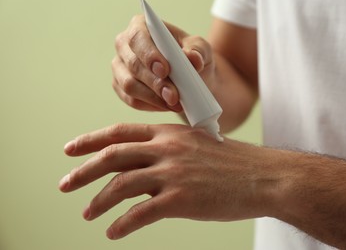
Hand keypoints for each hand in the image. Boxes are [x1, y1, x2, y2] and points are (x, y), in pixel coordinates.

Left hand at [59, 123, 273, 239]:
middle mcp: (167, 149)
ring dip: (98, 201)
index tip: (70, 150)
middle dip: (83, 171)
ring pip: (121, 185)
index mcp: (169, 133)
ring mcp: (173, 173)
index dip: (91, 140)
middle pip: (112, 156)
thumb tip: (143, 165)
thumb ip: (169, 149)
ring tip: (87, 213)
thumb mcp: (196, 144)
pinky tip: (113, 232)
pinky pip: (140, 214)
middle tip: (65, 184)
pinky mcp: (181, 199)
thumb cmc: (233, 162)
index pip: (120, 132)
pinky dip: (122, 224)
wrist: (263, 177)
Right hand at [112, 15, 215, 111]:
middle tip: (174, 96)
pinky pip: (131, 100)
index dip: (149, 55)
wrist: (190, 77)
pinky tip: (166, 106)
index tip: (165, 70)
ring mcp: (120, 67)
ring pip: (129, 85)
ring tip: (174, 103)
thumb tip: (193, 58)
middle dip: (155, 83)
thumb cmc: (192, 57)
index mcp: (141, 26)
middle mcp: (124, 45)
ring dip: (153, 97)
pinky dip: (150, 105)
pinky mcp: (120, 87)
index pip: (138, 37)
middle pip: (133, 64)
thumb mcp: (201, 50)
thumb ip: (198, 51)